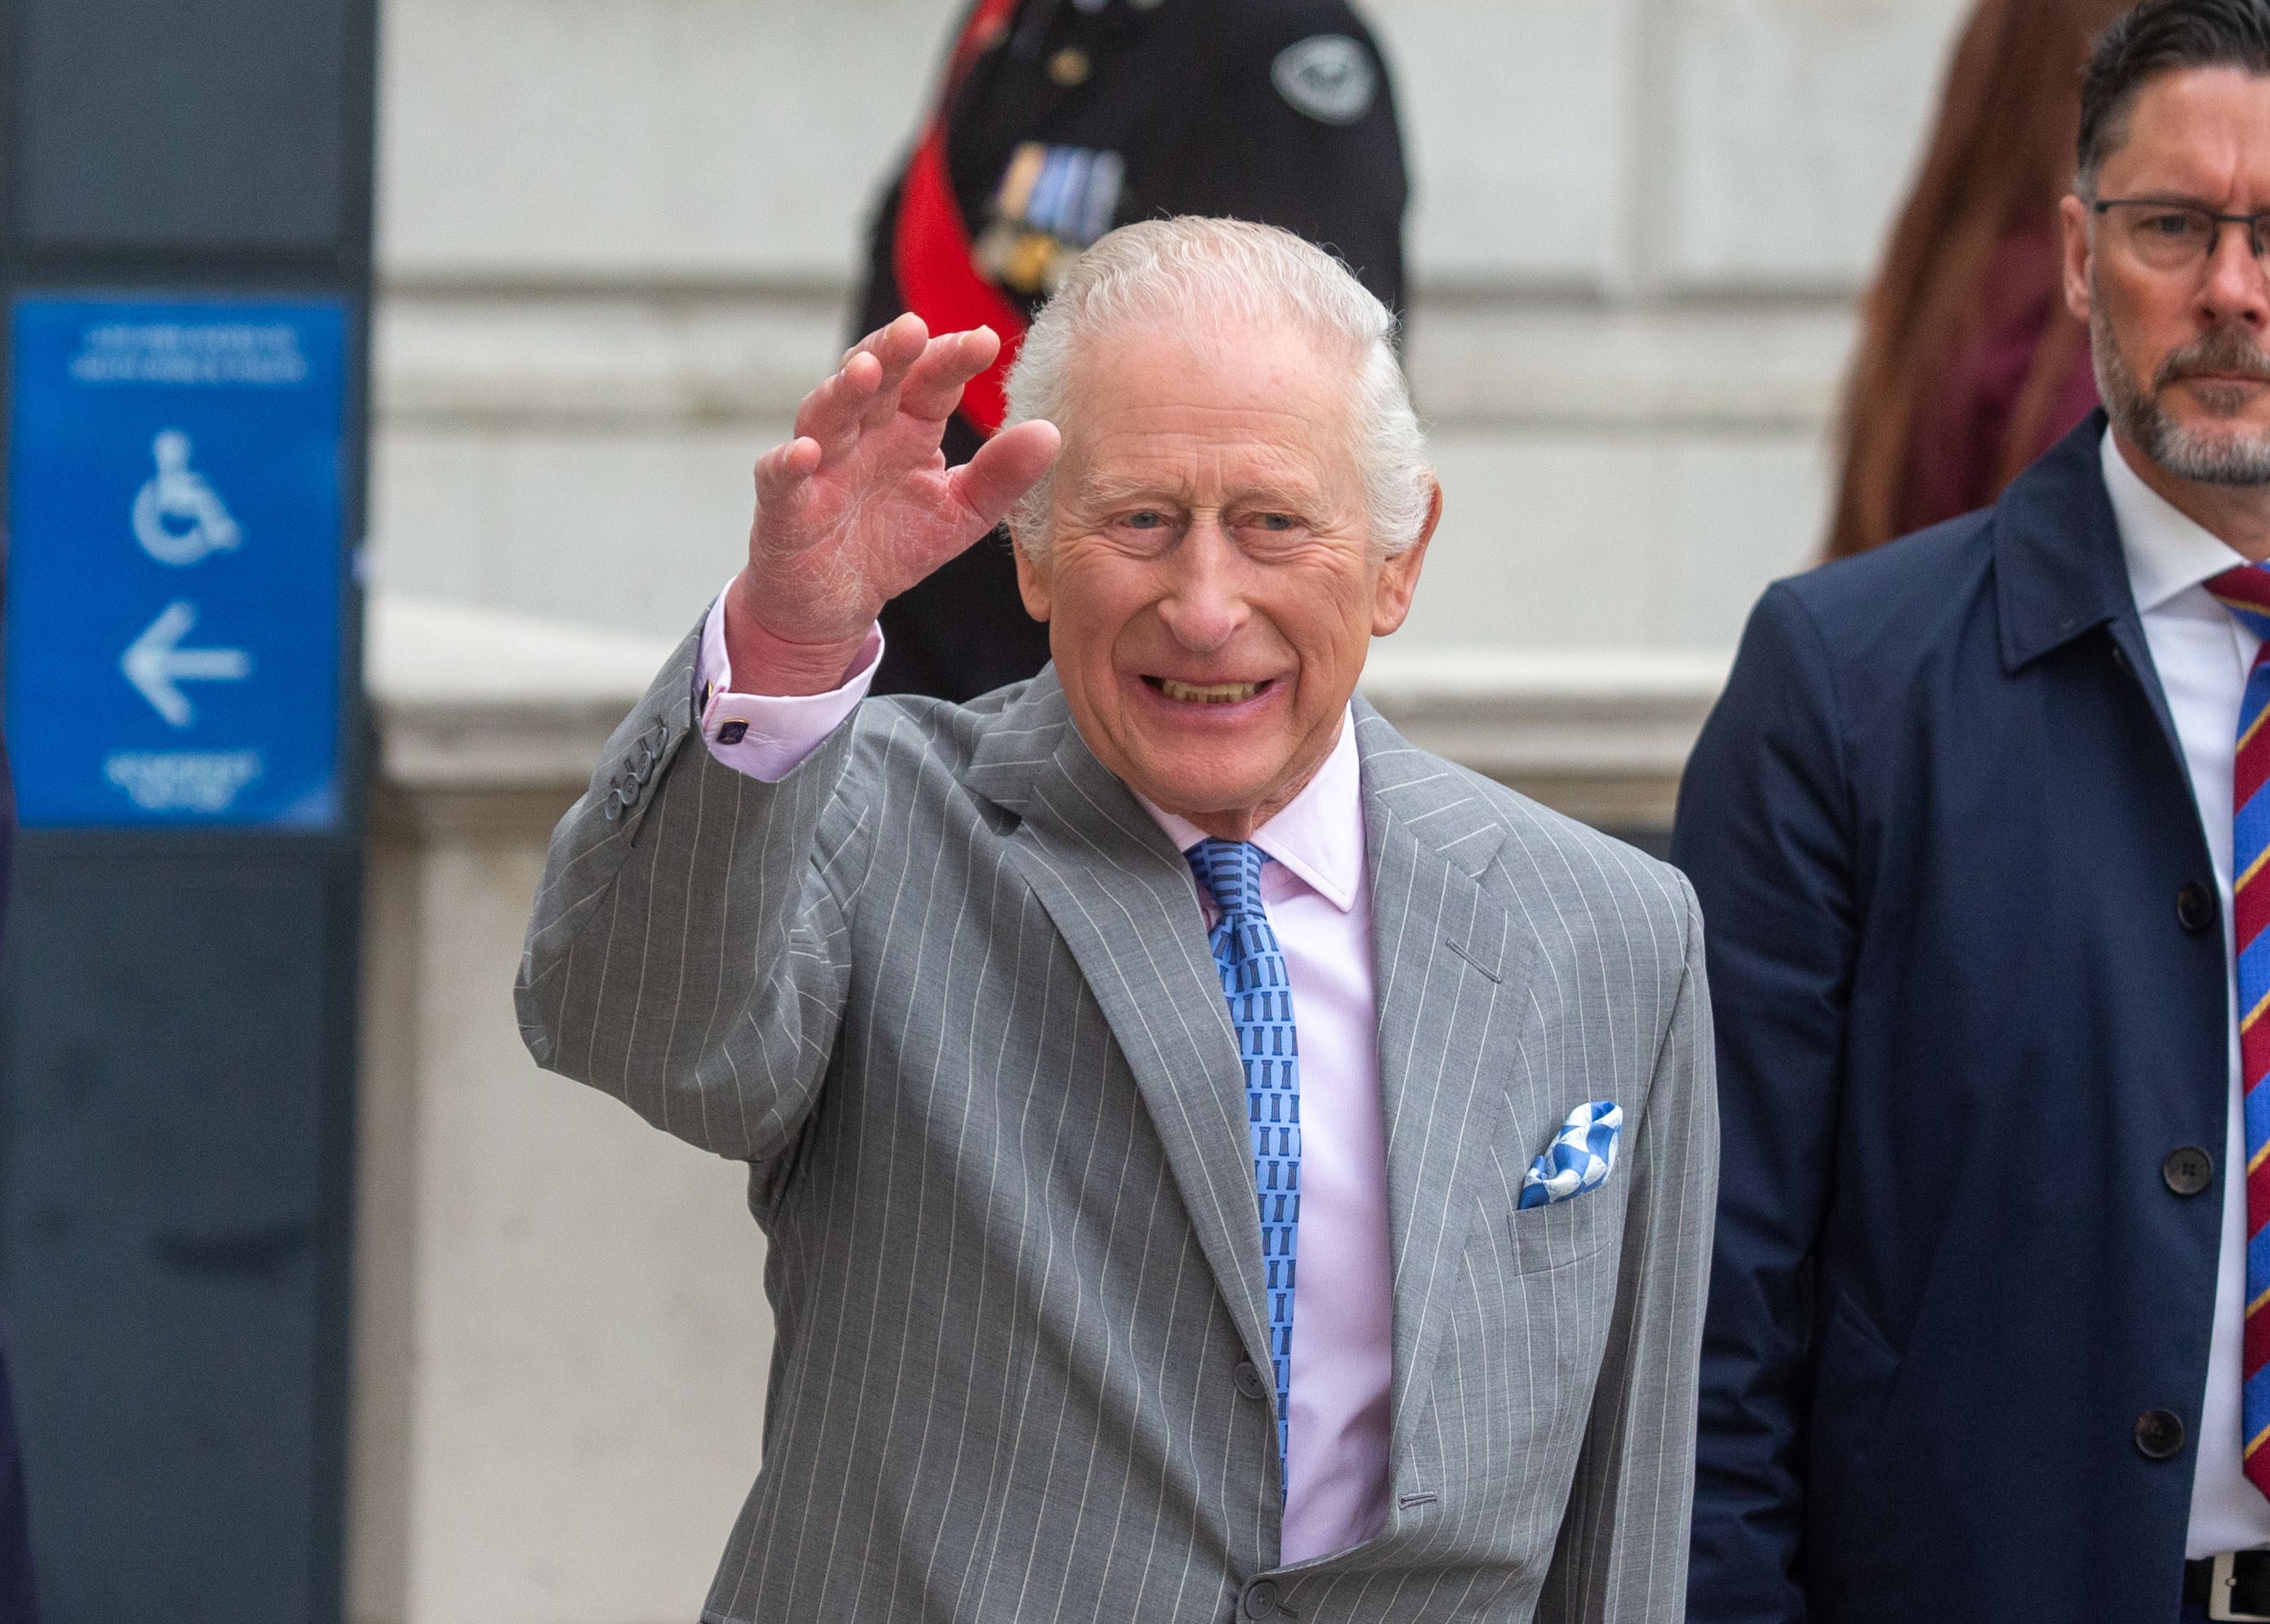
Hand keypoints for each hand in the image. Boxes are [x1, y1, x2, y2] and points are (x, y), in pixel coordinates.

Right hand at [724, 314, 1061, 693]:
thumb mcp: (960, 515)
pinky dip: (787, 464)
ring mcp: (818, 465)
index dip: (950, 360)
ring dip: (842, 392)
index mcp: (906, 428)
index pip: (929, 382)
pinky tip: (803, 452)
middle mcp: (861, 434)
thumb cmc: (893, 544)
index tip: (984, 342)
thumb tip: (1051, 432)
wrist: (833, 604)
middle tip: (916, 328)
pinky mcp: (783, 506)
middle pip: (874, 381)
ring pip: (826, 415)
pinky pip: (779, 479)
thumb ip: (1001, 477)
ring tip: (866, 372)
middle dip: (893, 353)